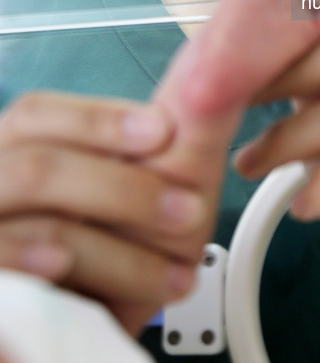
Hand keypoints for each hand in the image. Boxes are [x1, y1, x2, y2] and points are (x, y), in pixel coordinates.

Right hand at [0, 0, 319, 335]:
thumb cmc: (96, 249)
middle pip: (40, 165)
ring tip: (172, 273)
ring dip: (123, 253)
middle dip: (127, 189)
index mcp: (14, 150)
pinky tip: (102, 291)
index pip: (37, 114)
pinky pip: (19, 282)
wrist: (62, 327)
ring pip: (46, 228)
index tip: (161, 131)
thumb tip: (219, 73)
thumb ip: (161, 141)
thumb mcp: (134, 190)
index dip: (99, 119)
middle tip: (189, 212)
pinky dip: (71, 286)